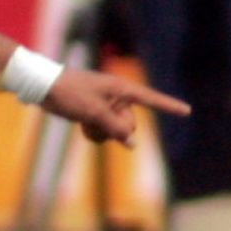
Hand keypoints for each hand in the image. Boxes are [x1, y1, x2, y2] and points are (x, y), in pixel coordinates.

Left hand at [41, 69, 188, 144]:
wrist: (43, 87)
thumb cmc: (70, 93)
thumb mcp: (94, 112)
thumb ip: (116, 128)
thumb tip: (132, 143)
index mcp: (121, 89)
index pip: (151, 100)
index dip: (169, 106)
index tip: (187, 111)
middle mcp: (116, 97)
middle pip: (129, 124)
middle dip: (115, 130)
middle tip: (96, 122)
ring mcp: (105, 105)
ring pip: (115, 130)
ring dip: (102, 133)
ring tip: (85, 124)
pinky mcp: (94, 112)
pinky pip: (103, 131)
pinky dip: (94, 132)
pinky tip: (82, 126)